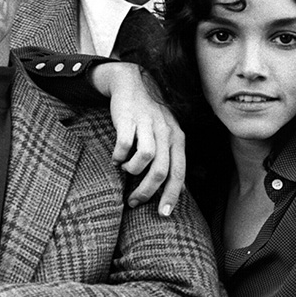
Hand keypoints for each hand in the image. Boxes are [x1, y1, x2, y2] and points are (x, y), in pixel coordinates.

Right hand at [90, 62, 185, 215]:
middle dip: (147, 191)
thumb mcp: (165, 133)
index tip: (163, 213)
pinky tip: (116, 158)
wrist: (131, 82)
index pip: (179, 172)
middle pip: (161, 170)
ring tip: (126, 171)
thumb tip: (174, 188)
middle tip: (134, 201)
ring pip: (146, 158)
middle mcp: (166, 131)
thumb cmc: (147, 116)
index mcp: (177, 138)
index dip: (172, 195)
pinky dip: (119, 157)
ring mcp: (147, 124)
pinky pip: (125, 145)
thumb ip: (169, 156)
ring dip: (133, 171)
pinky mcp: (129, 118)